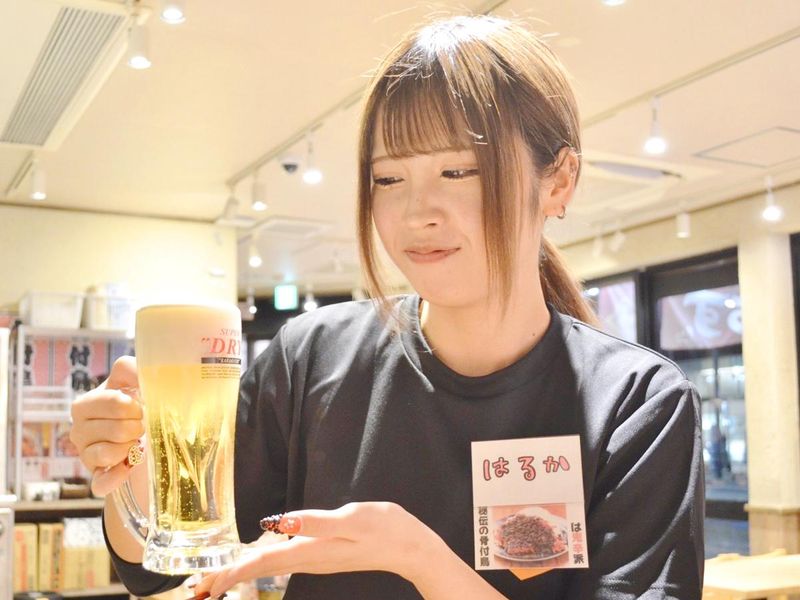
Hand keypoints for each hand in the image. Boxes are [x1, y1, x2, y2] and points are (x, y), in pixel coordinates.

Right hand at [69, 356, 144, 495]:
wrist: (149, 441)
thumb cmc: (139, 408)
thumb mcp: (135, 384)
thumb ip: (132, 370)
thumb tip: (139, 369)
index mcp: (86, 404)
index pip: (112, 402)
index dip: (133, 406)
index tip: (141, 406)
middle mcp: (79, 430)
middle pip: (115, 429)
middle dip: (136, 427)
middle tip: (141, 426)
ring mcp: (85, 456)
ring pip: (108, 454)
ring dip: (130, 448)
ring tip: (136, 442)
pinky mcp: (96, 479)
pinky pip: (101, 482)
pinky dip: (116, 477)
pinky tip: (127, 468)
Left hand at [194, 502, 443, 597]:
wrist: (411, 548)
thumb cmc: (384, 528)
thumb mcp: (350, 519)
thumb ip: (314, 521)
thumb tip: (279, 523)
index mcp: (311, 550)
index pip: (262, 564)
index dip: (231, 573)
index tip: (204, 587)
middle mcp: (310, 558)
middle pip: (261, 570)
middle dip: (229, 579)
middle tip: (198, 591)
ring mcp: (317, 558)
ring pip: (271, 567)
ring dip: (243, 572)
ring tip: (218, 581)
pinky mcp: (324, 553)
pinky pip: (284, 561)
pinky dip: (263, 564)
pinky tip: (258, 560)